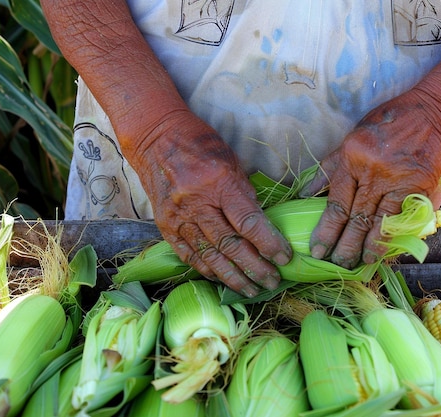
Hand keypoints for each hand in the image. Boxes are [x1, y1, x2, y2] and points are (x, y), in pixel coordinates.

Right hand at [131, 111, 291, 296]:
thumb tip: (261, 225)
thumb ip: (245, 194)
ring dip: (234, 277)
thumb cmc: (200, 144)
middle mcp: (196, 203)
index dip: (269, 244)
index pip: (249, 222)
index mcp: (218, 183)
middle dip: (255, 267)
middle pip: (230, 245)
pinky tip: (223, 280)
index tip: (284, 258)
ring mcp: (178, 217)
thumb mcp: (232, 161)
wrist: (155, 138)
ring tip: (253, 290)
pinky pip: (189, 255)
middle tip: (273, 281)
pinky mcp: (165, 226)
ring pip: (210, 256)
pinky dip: (207, 269)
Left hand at [302, 89, 440, 267]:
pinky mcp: (419, 186)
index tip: (317, 249)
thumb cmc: (387, 125)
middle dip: (343, 245)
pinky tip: (384, 252)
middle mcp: (373, 171)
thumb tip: (305, 193)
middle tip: (334, 265)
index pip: (335, 202)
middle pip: (355, 216)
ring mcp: (397, 180)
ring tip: (357, 265)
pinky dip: (391, 236)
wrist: (433, 114)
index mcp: (352, 157)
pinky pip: (401, 217)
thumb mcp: (352, 139)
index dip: (326, 229)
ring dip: (366, 246)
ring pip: (377, 220)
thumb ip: (329, 168)